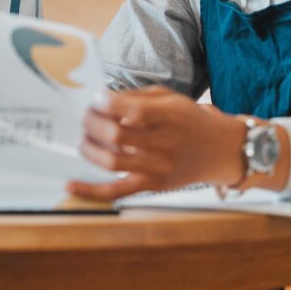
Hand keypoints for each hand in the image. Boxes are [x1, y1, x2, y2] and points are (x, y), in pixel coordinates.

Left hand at [67, 86, 248, 200]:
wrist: (220, 150)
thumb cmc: (190, 120)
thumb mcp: (170, 97)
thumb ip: (137, 98)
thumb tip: (102, 102)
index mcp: (171, 116)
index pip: (133, 112)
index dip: (107, 104)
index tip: (96, 99)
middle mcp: (165, 144)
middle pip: (117, 136)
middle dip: (91, 123)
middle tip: (84, 115)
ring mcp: (158, 168)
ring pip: (112, 162)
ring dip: (88, 148)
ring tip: (82, 137)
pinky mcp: (152, 186)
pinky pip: (117, 192)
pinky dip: (91, 190)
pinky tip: (70, 185)